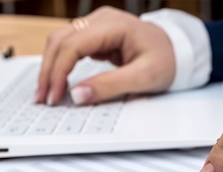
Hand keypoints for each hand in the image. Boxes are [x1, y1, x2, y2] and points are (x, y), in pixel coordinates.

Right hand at [36, 6, 175, 105]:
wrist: (179, 50)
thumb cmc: (167, 60)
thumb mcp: (143, 78)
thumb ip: (110, 86)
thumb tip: (77, 95)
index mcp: (114, 25)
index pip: (73, 45)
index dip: (59, 72)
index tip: (55, 97)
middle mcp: (100, 20)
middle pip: (60, 41)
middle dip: (48, 72)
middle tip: (43, 99)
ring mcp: (95, 26)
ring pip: (59, 43)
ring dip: (50, 68)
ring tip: (46, 94)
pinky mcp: (94, 36)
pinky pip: (68, 47)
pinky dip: (59, 65)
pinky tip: (57, 83)